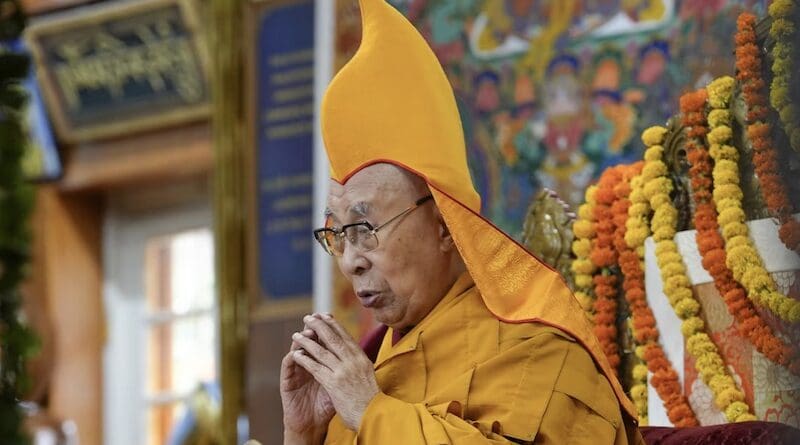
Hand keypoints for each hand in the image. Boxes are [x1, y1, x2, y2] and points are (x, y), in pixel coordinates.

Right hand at [280, 324, 334, 440]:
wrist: (311, 424)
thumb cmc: (326, 404)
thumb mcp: (339, 385)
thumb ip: (344, 370)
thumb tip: (361, 357)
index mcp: (320, 363)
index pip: (323, 342)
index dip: (328, 330)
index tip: (333, 318)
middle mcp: (307, 363)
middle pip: (310, 341)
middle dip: (314, 328)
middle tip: (318, 317)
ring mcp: (296, 371)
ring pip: (297, 350)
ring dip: (303, 341)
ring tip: (308, 333)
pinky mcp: (287, 381)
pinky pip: (287, 366)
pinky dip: (292, 358)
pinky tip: (295, 352)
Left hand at [291, 313, 379, 430]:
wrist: (374, 415)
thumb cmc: (371, 399)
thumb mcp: (368, 375)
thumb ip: (359, 364)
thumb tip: (355, 356)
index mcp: (362, 358)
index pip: (346, 336)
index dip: (334, 325)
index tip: (325, 315)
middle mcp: (354, 361)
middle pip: (333, 339)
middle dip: (319, 326)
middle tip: (309, 317)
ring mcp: (344, 371)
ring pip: (322, 351)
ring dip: (307, 342)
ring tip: (296, 334)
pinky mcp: (334, 383)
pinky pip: (316, 368)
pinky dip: (305, 360)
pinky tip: (296, 354)